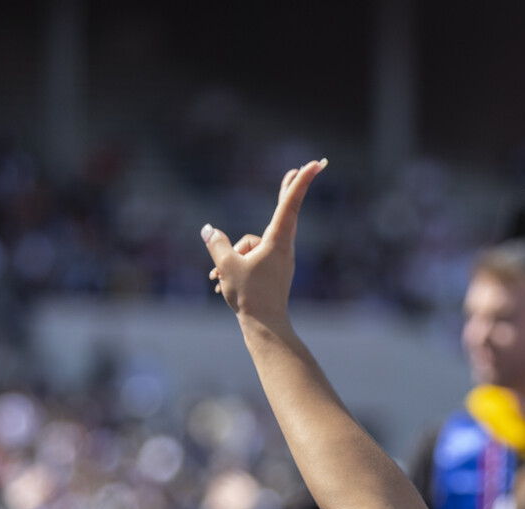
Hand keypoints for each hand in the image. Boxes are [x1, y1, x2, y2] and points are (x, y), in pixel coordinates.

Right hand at [201, 160, 325, 327]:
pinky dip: (236, 267)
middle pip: (282, 212)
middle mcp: (283, 247)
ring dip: (234, 257)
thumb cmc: (249, 296)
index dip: (300, 182)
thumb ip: (217, 245)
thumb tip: (208, 230)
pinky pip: (251, 258)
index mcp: (277, 242)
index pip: (289, 204)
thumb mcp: (227, 267)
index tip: (315, 164)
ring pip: (251, 244)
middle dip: (286, 190)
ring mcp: (279, 259)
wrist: (264, 328)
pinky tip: (221, 285)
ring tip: (225, 280)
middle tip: (299, 169)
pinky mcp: (273, 270)